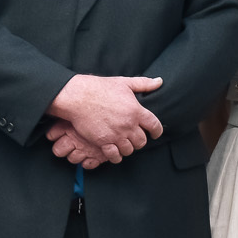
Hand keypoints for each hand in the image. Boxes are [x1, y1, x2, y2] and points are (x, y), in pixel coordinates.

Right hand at [48, 74, 163, 160]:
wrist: (78, 97)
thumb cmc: (100, 88)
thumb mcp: (124, 82)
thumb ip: (144, 84)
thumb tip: (159, 81)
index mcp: (136, 111)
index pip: (155, 126)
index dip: (157, 132)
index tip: (155, 134)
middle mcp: (128, 125)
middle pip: (142, 141)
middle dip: (140, 141)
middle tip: (134, 138)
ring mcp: (116, 134)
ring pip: (129, 150)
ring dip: (128, 148)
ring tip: (124, 144)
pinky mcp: (103, 141)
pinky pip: (114, 155)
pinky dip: (116, 156)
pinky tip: (114, 152)